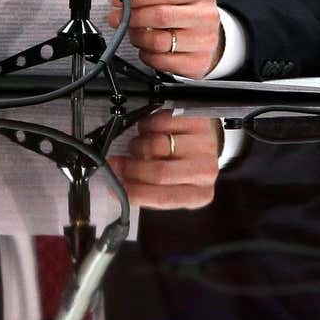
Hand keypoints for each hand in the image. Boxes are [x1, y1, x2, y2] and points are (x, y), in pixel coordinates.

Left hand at [107, 0, 223, 78]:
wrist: (210, 37)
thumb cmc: (188, 13)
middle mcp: (206, 17)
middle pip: (161, 16)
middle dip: (132, 17)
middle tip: (116, 17)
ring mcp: (204, 42)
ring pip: (159, 42)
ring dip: (138, 38)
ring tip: (134, 33)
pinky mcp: (198, 63)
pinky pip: (161, 62)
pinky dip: (147, 55)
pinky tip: (146, 49)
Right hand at [107, 114, 222, 210]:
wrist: (201, 141)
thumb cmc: (182, 165)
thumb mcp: (169, 187)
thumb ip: (145, 190)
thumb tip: (117, 188)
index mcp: (198, 194)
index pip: (163, 198)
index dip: (133, 192)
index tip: (115, 188)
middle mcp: (205, 171)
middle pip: (159, 172)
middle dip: (131, 168)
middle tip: (119, 164)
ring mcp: (204, 144)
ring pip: (157, 145)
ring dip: (138, 146)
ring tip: (138, 148)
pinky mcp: (198, 121)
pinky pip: (161, 122)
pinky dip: (146, 126)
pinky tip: (150, 132)